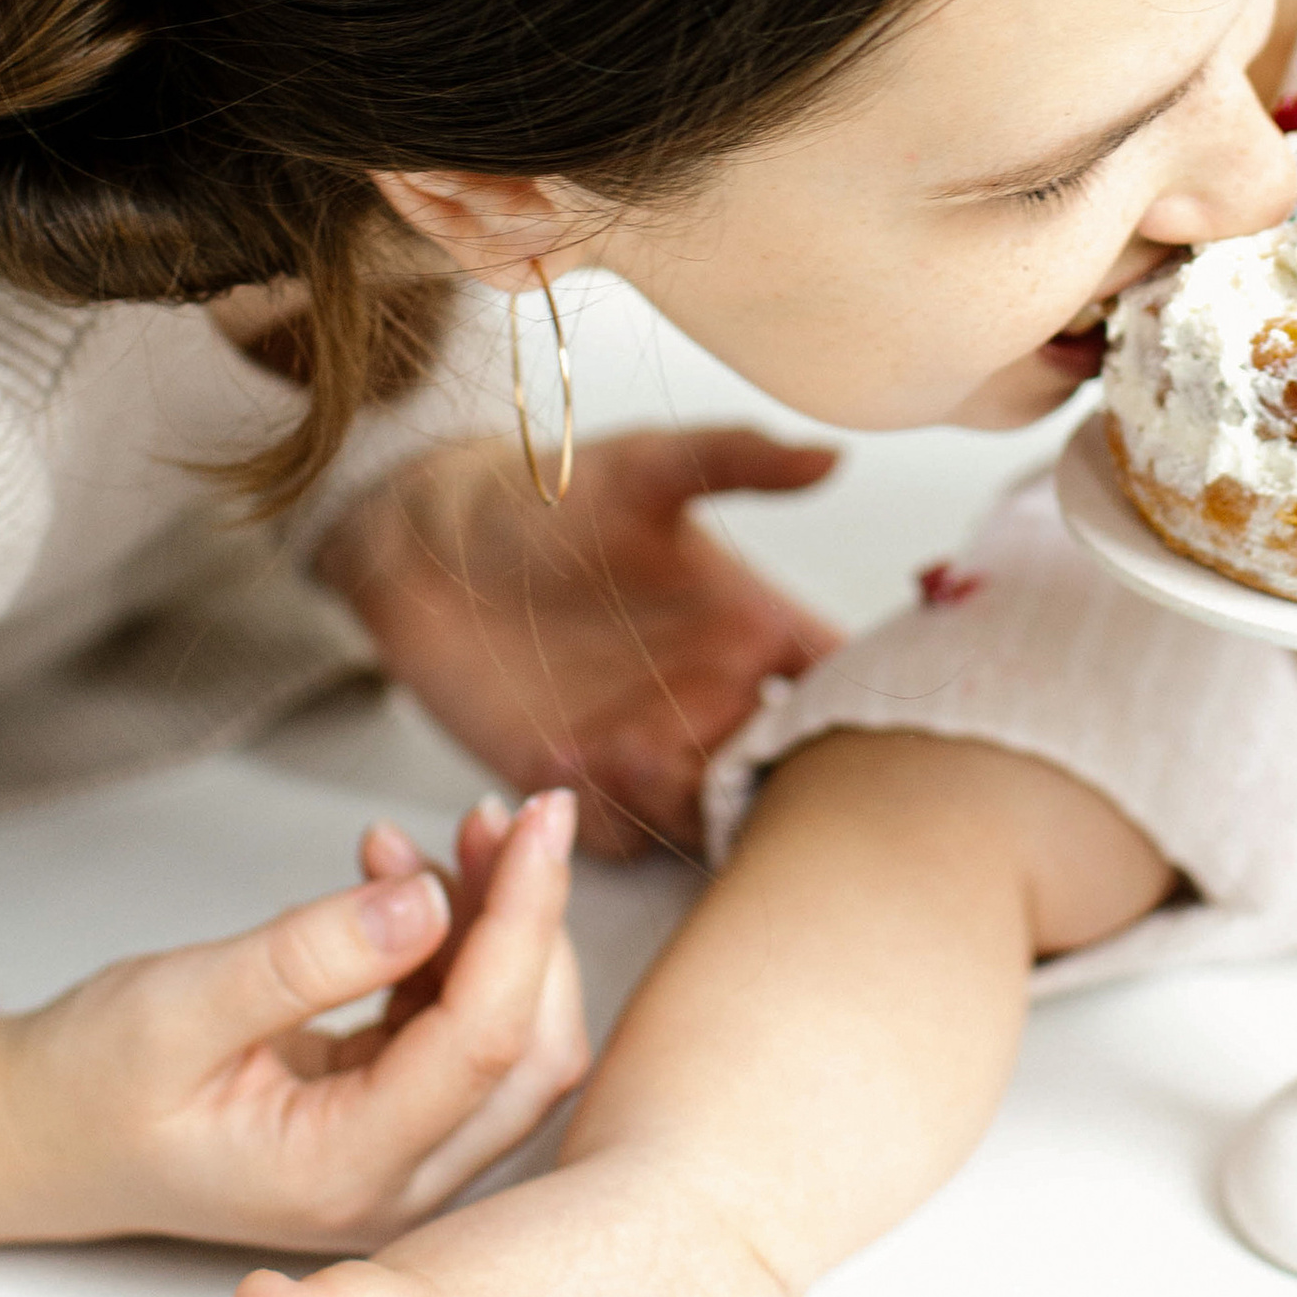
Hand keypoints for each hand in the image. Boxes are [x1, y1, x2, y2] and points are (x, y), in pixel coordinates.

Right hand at [0, 790, 587, 1260]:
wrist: (34, 1138)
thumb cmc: (87, 1083)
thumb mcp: (179, 1004)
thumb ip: (307, 958)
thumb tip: (431, 899)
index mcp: (341, 1172)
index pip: (485, 1040)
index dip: (526, 917)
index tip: (541, 817)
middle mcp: (391, 1185)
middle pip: (530, 1051)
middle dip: (530, 922)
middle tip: (501, 815)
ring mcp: (398, 1163)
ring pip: (510, 1040)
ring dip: (494, 928)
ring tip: (427, 836)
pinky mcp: (389, 1124)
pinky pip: (461, 1031)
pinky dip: (449, 947)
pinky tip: (393, 879)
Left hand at [315, 428, 842, 859]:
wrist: (427, 543)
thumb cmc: (541, 492)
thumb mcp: (643, 465)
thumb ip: (738, 460)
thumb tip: (832, 458)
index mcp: (753, 626)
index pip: (844, 686)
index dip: (869, 712)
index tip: (869, 718)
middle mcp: (716, 695)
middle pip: (787, 772)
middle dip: (777, 781)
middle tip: (729, 748)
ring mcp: (652, 746)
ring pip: (711, 815)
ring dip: (684, 798)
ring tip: (626, 740)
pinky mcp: (582, 784)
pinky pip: (629, 838)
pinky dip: (613, 817)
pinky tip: (570, 760)